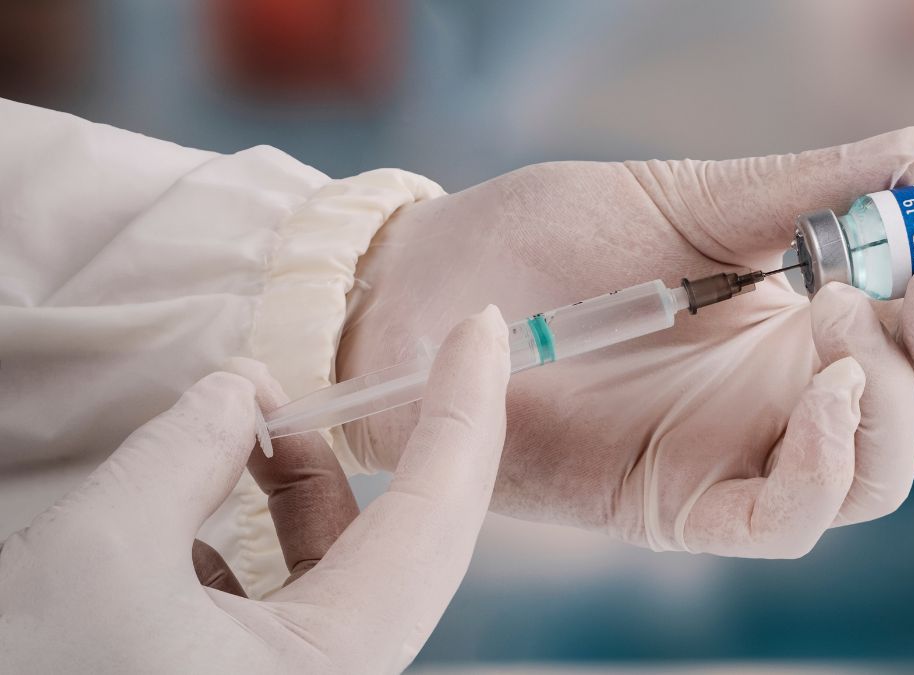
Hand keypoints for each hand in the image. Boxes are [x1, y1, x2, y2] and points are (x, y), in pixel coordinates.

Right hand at [0, 308, 510, 672]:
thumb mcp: (103, 548)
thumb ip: (186, 450)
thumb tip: (237, 391)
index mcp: (336, 667)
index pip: (435, 516)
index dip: (464, 410)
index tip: (482, 332)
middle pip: (404, 538)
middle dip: (399, 438)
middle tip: (413, 356)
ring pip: (336, 562)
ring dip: (300, 478)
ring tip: (247, 415)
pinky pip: (283, 591)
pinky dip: (255, 528)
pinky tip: (201, 491)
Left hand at [337, 128, 913, 556]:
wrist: (424, 294)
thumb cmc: (538, 239)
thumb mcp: (677, 201)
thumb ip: (795, 191)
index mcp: (784, 321)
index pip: (910, 331)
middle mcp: (771, 397)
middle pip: (909, 409)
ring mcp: (730, 455)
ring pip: (868, 475)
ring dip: (894, 408)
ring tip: (855, 328)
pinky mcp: (676, 507)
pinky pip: (781, 520)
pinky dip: (823, 469)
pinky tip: (827, 393)